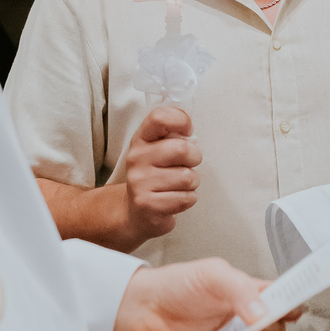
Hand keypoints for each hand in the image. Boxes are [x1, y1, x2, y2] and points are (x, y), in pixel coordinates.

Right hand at [34, 108, 202, 251]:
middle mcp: (136, 158)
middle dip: (194, 158)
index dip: (181, 121)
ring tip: (178, 185)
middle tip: (187, 165)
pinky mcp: (148, 205)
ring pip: (188, 177)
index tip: (188, 132)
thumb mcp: (156, 150)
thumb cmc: (154, 177)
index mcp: (141, 139)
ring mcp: (140, 182)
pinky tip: (174, 199)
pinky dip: (188, 199)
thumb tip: (189, 129)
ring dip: (191, 183)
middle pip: (182, 149)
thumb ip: (171, 135)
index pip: (160, 118)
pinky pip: (186, 198)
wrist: (135, 212)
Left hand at [113, 257, 299, 330]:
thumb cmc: (179, 286)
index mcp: (251, 297)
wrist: (143, 309)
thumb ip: (242, 290)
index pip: (285, 303)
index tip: (293, 311)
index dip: (293, 308)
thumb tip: (265, 314)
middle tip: (246, 326)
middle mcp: (245, 324)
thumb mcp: (213, 275)